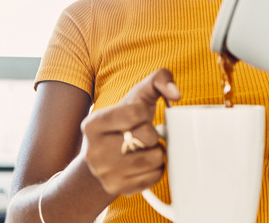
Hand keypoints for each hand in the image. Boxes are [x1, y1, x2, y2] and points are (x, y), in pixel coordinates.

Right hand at [81, 69, 181, 195]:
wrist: (104, 157)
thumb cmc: (125, 122)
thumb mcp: (137, 95)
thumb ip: (159, 80)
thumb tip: (175, 93)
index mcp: (92, 124)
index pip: (135, 113)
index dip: (145, 113)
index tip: (139, 116)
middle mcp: (94, 150)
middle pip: (146, 136)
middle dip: (152, 133)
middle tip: (143, 134)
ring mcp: (104, 173)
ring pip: (154, 157)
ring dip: (156, 150)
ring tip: (144, 147)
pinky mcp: (117, 188)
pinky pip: (155, 176)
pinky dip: (157, 168)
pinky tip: (145, 162)